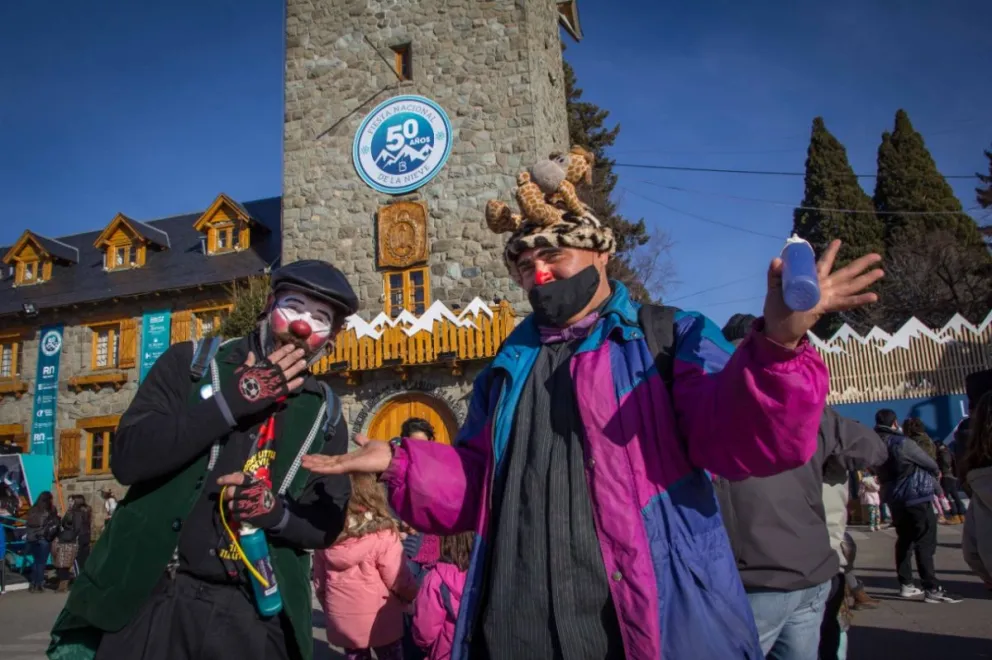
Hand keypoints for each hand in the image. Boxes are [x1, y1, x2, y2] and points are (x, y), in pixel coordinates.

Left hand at [218, 472, 284, 528]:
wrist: (274, 512)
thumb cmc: (262, 495)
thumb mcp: (258, 484)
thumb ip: (245, 478)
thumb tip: (231, 475)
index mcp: (255, 483)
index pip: (239, 478)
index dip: (227, 478)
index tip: (219, 481)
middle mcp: (253, 493)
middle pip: (232, 492)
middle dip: (226, 494)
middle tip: (227, 496)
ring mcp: (251, 505)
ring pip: (231, 505)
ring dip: (231, 505)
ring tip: (236, 505)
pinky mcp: (249, 516)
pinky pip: (235, 515)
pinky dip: (235, 514)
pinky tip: (240, 512)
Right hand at [221, 345, 306, 419]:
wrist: (232, 403)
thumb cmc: (234, 387)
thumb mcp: (239, 372)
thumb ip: (247, 362)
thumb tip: (251, 353)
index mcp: (258, 367)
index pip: (273, 357)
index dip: (283, 351)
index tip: (291, 346)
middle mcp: (266, 374)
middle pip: (282, 364)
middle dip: (292, 357)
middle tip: (302, 351)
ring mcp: (271, 384)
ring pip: (286, 374)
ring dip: (296, 368)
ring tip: (304, 362)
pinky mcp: (273, 395)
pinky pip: (286, 388)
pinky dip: (294, 384)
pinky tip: (302, 379)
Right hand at [302, 434, 392, 474]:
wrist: (391, 456)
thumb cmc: (381, 451)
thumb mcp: (368, 443)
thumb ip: (361, 441)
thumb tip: (356, 436)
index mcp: (350, 458)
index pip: (332, 459)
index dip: (321, 458)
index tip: (310, 456)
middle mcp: (347, 463)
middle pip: (327, 463)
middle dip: (315, 462)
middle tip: (301, 461)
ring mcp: (348, 466)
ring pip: (328, 466)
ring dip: (315, 465)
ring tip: (303, 464)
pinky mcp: (350, 467)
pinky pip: (334, 468)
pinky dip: (323, 468)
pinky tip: (314, 468)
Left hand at [763, 239, 882, 348]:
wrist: (777, 329)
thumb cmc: (776, 308)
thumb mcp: (773, 288)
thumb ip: (774, 274)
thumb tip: (777, 259)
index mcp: (812, 280)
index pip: (824, 263)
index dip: (831, 252)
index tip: (839, 241)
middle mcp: (822, 288)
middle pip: (845, 273)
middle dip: (861, 264)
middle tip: (877, 255)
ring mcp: (825, 298)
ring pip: (849, 286)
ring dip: (865, 280)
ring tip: (881, 272)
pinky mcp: (825, 308)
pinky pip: (844, 303)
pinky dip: (858, 300)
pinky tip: (873, 296)